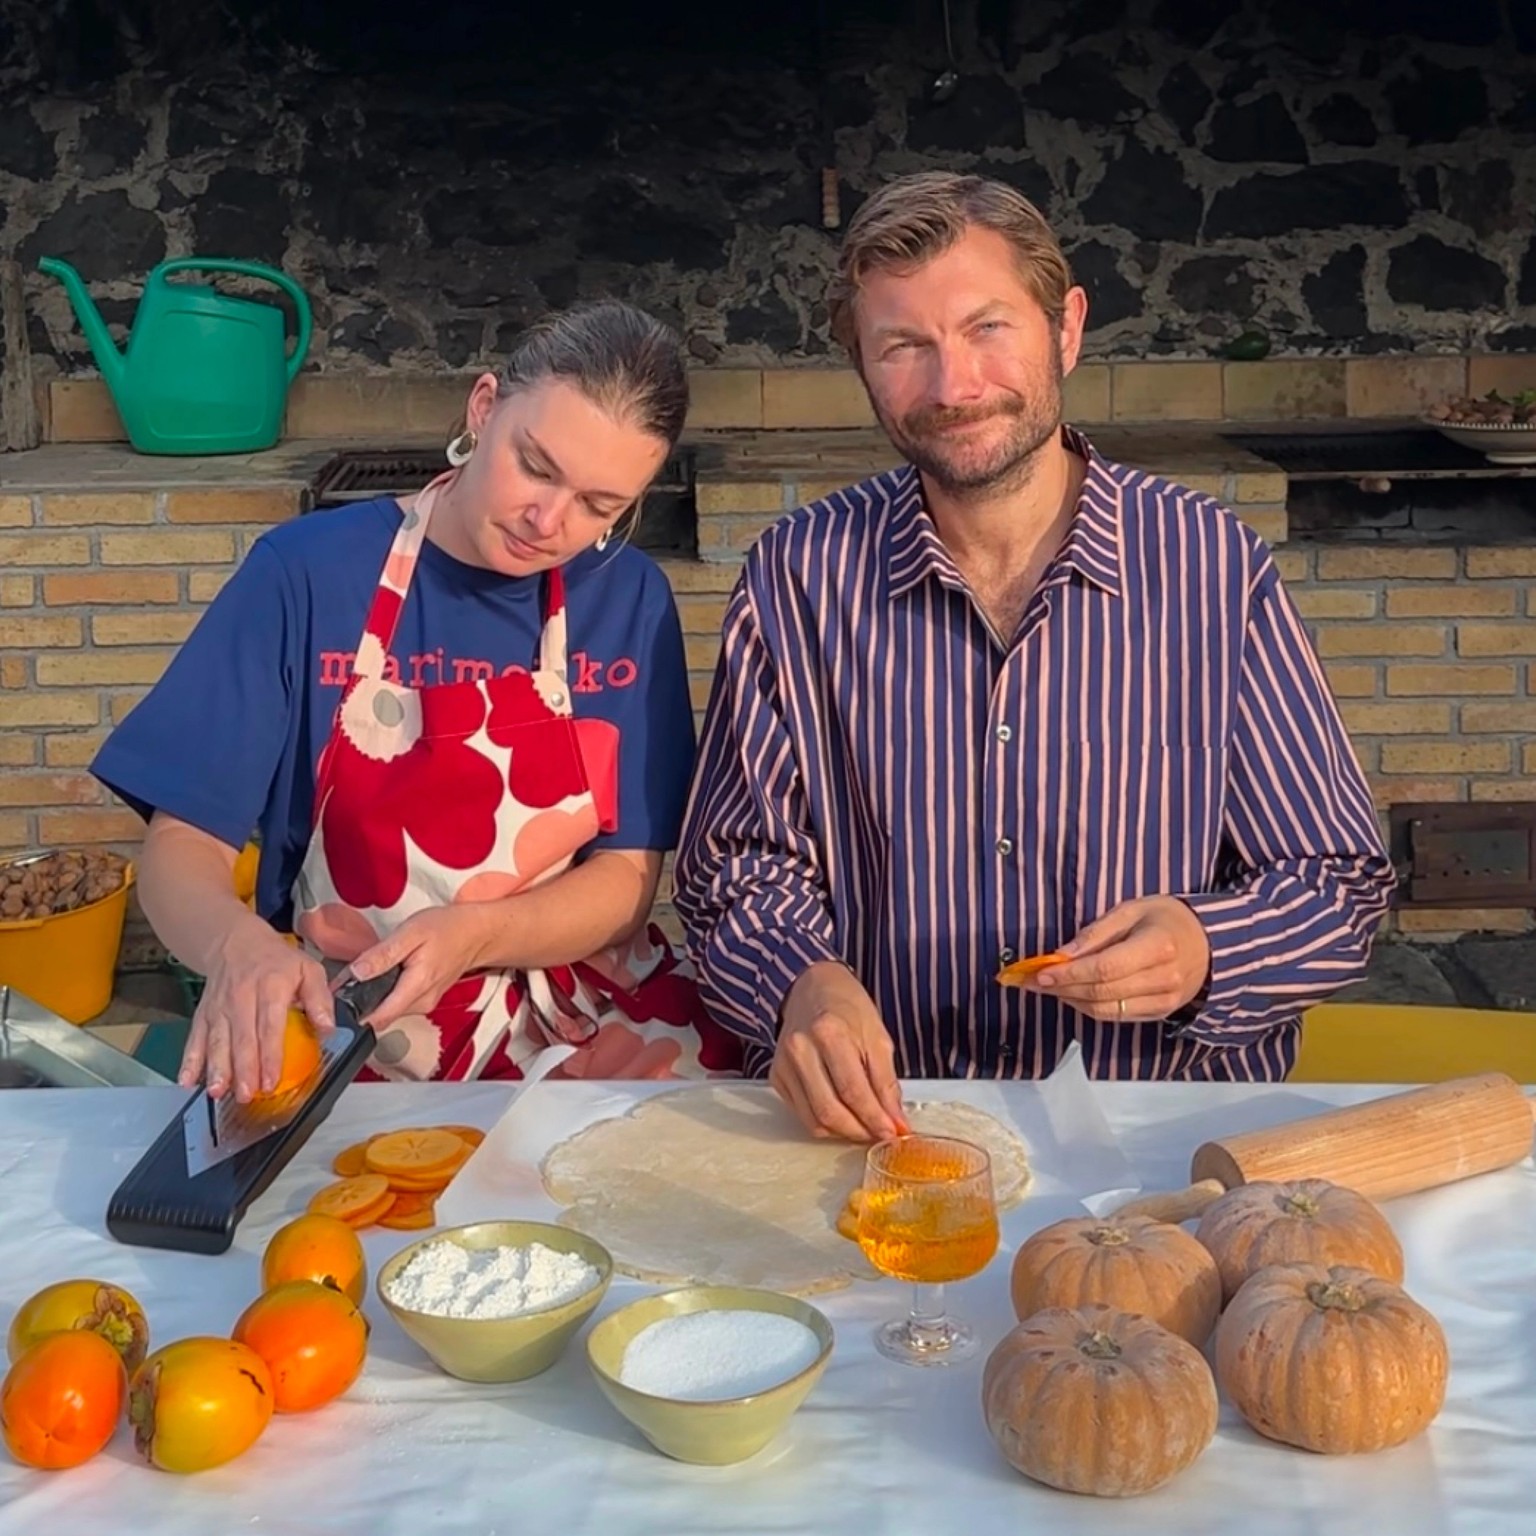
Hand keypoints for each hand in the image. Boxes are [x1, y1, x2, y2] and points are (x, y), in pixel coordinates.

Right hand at [183, 919, 333, 1102]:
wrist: (237, 943)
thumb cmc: (277, 962)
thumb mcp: (309, 969)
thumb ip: (320, 998)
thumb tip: (327, 1028)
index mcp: (271, 987)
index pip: (270, 1025)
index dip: (270, 1055)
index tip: (271, 1080)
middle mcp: (242, 998)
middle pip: (241, 1038)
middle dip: (242, 1069)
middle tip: (246, 1096)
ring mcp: (220, 1008)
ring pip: (216, 1041)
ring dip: (216, 1068)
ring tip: (217, 1092)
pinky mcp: (204, 1014)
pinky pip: (195, 1038)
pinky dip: (189, 1060)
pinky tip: (186, 1080)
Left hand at [342, 906, 493, 1031]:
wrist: (477, 933)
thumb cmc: (446, 928)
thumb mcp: (411, 933)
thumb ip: (382, 955)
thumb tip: (355, 973)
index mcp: (417, 987)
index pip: (378, 1018)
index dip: (353, 1013)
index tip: (335, 1000)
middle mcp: (421, 1003)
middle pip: (380, 1016)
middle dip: (360, 1004)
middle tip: (343, 982)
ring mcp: (425, 1004)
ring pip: (388, 1011)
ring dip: (373, 998)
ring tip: (362, 975)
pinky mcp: (425, 1000)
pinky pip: (398, 1004)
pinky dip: (386, 994)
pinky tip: (383, 976)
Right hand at [771, 962, 908, 1142]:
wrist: (811, 988)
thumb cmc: (848, 1008)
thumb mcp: (877, 1037)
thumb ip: (886, 1082)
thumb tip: (896, 1121)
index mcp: (829, 1033)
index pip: (853, 1091)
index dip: (875, 1118)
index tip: (894, 1132)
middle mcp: (801, 1050)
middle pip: (830, 1110)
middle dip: (859, 1130)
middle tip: (880, 1134)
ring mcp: (784, 1064)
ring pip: (814, 1119)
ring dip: (843, 1131)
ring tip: (864, 1126)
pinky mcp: (776, 1076)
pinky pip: (802, 1114)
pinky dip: (825, 1123)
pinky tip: (844, 1114)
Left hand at [1030, 896, 1211, 1021]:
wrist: (1211, 944)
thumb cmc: (1168, 920)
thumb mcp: (1132, 910)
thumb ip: (1096, 932)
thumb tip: (1062, 954)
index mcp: (1158, 947)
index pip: (1104, 968)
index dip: (1068, 974)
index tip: (1039, 971)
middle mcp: (1163, 978)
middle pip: (1101, 992)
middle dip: (1061, 988)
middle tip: (1031, 980)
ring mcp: (1164, 1001)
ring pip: (1105, 1010)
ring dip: (1070, 1000)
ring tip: (1047, 986)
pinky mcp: (1160, 1013)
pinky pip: (1117, 1016)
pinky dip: (1089, 1007)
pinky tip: (1072, 994)